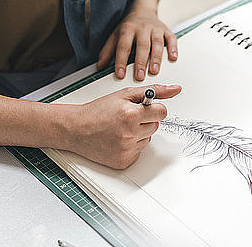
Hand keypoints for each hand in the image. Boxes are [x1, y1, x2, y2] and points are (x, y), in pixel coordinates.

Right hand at [65, 84, 181, 168]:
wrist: (76, 129)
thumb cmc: (98, 110)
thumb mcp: (124, 94)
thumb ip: (153, 90)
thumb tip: (175, 89)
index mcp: (130, 114)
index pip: (162, 112)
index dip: (153, 109)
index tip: (143, 108)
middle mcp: (129, 134)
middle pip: (156, 126)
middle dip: (145, 120)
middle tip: (127, 117)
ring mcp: (127, 150)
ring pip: (147, 139)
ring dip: (138, 133)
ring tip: (120, 128)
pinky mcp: (124, 162)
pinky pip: (139, 152)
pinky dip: (131, 146)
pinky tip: (117, 139)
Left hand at [97, 8, 177, 80]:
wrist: (142, 9)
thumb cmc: (129, 26)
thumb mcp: (115, 35)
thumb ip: (107, 51)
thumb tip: (99, 66)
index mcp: (128, 29)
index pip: (123, 46)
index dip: (121, 61)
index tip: (120, 74)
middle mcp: (142, 28)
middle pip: (142, 45)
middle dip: (141, 62)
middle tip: (139, 76)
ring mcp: (155, 29)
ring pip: (157, 43)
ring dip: (156, 58)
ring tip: (154, 71)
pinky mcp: (166, 31)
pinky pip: (171, 39)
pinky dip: (173, 48)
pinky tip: (173, 58)